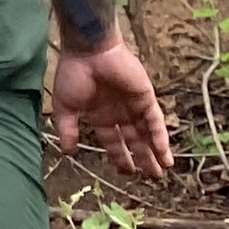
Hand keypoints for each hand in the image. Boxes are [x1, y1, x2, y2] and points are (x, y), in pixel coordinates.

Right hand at [50, 34, 172, 179]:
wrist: (88, 50)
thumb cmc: (73, 74)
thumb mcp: (64, 106)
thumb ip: (67, 129)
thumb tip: (66, 152)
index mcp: (100, 115)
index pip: (113, 140)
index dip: (119, 156)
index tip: (126, 171)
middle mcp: (119, 112)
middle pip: (134, 140)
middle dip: (142, 158)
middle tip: (152, 177)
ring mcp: (134, 105)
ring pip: (147, 133)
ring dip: (155, 151)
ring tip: (163, 170)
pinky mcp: (146, 98)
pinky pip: (155, 121)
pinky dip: (160, 137)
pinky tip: (164, 153)